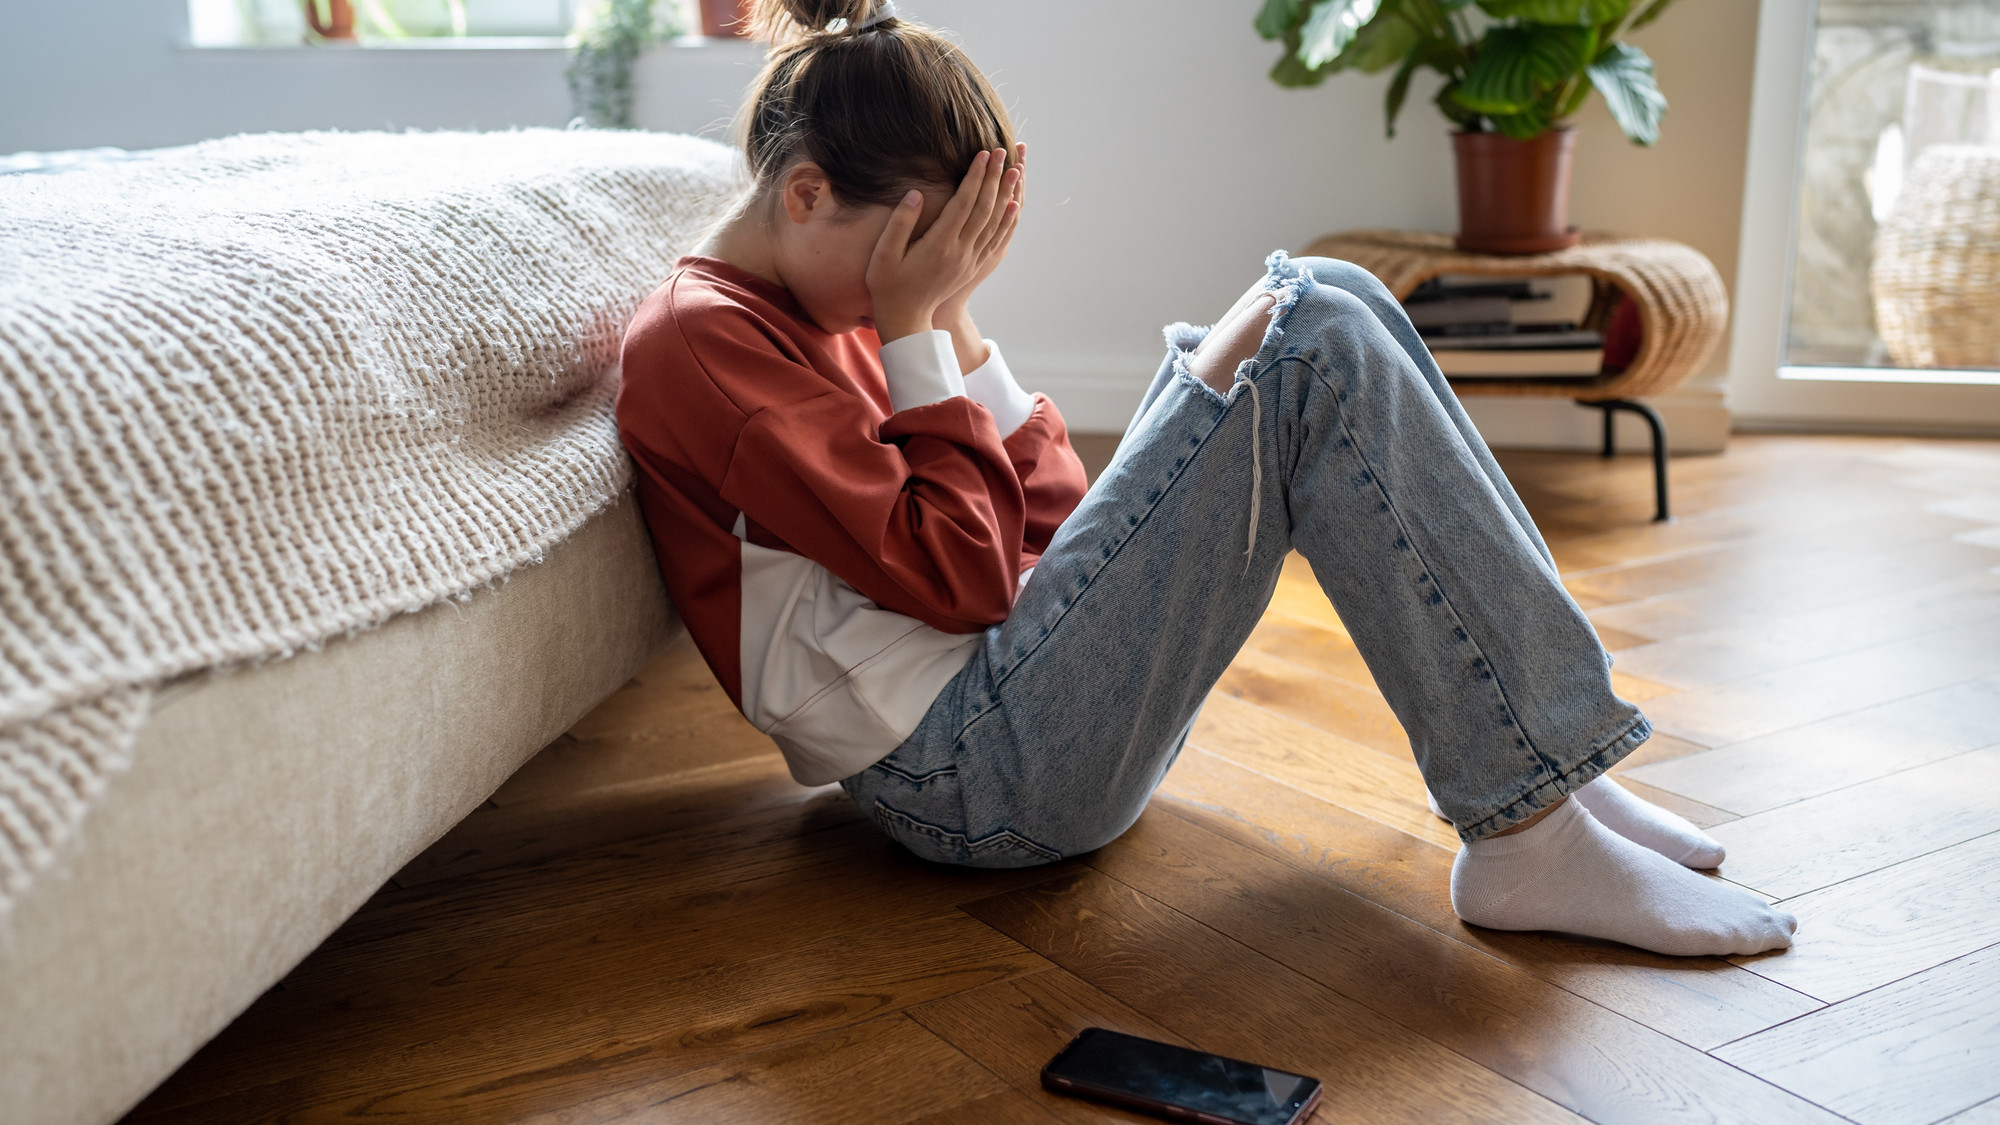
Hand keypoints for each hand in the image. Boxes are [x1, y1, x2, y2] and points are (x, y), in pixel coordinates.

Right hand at [867, 147, 1020, 343]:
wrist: (905, 319)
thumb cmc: (888, 284)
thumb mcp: (884, 254)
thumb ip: (900, 222)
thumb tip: (915, 193)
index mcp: (938, 246)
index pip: (963, 204)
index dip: (975, 177)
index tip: (983, 154)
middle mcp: (960, 252)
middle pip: (984, 209)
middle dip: (994, 178)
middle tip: (1003, 152)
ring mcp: (970, 260)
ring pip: (995, 223)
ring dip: (1007, 195)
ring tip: (1016, 171)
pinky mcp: (974, 267)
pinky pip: (997, 240)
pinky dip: (1008, 222)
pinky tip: (1014, 206)